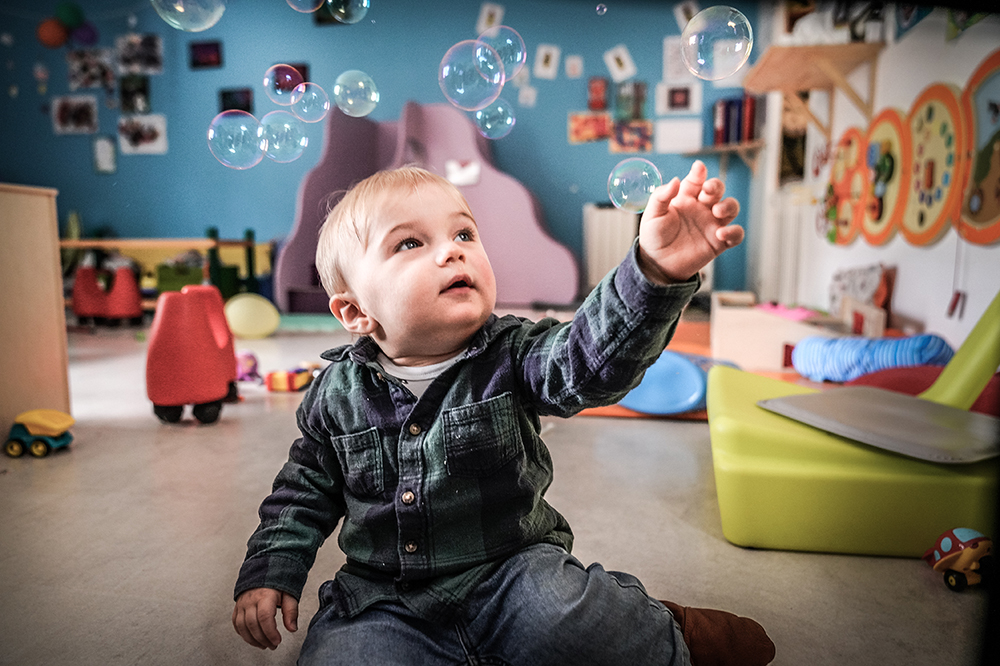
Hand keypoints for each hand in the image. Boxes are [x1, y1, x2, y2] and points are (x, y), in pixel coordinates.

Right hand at [232, 588, 298, 649]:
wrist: (264, 569)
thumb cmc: (278, 582)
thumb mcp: (289, 593)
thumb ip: (291, 611)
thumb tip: (292, 628)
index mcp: (265, 595)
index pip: (265, 617)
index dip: (270, 632)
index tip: (277, 640)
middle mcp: (250, 599)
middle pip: (252, 624)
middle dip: (263, 639)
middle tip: (272, 645)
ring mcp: (242, 603)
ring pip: (242, 626)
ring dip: (252, 639)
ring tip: (263, 644)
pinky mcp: (237, 607)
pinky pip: (236, 624)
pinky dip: (243, 634)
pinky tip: (252, 638)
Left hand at [636, 160, 742, 284]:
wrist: (657, 264)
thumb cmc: (654, 236)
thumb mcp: (652, 214)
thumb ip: (661, 196)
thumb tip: (675, 180)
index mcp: (686, 198)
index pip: (696, 180)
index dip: (699, 172)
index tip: (698, 168)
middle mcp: (701, 208)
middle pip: (717, 190)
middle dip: (716, 186)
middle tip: (708, 191)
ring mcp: (711, 224)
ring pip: (731, 207)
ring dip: (729, 205)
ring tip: (717, 212)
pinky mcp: (719, 242)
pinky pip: (736, 234)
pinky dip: (734, 232)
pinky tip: (722, 234)